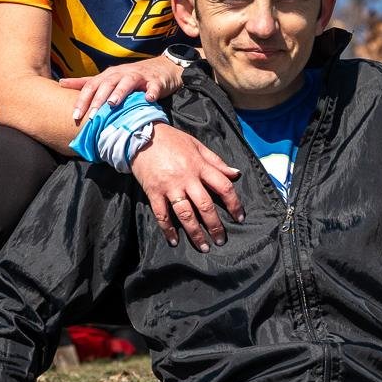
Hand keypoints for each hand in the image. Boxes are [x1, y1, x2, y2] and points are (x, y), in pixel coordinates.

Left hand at [63, 56, 183, 125]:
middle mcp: (121, 74)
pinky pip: (153, 87)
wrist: (162, 68)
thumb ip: (86, 83)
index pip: (91, 86)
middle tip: (92, 116)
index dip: (82, 100)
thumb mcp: (107, 78)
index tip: (74, 116)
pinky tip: (148, 99)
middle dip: (99, 100)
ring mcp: (139, 77)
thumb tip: (60, 83)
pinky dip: (151, 92)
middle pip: (107, 85)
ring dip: (120, 93)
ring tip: (113, 104)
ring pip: (127, 83)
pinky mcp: (156, 82)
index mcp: (108, 76)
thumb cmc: (130, 76)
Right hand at [131, 124, 243, 249]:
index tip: (240, 217)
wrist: (142, 135)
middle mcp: (187, 178)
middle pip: (205, 205)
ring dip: (195, 232)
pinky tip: (174, 241)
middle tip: (221, 240)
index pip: (223, 186)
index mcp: (200, 166)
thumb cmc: (172, 140)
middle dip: (215, 225)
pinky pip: (162, 215)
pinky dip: (168, 230)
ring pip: (185, 214)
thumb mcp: (197, 145)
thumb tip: (236, 174)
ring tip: (203, 246)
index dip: (234, 204)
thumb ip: (217, 161)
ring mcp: (169, 187)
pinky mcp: (153, 192)